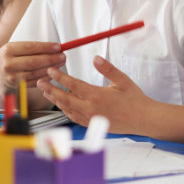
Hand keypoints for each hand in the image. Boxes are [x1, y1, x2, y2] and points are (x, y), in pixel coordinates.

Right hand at [0, 41, 65, 93]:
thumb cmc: (10, 56)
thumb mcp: (15, 47)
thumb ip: (33, 47)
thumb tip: (55, 47)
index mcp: (8, 50)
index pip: (30, 48)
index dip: (46, 47)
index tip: (58, 47)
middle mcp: (9, 64)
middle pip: (34, 62)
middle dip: (51, 59)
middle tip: (63, 56)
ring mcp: (12, 77)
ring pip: (35, 73)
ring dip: (51, 68)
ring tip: (61, 63)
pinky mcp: (17, 86)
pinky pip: (35, 82)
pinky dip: (46, 77)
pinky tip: (54, 73)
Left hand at [36, 56, 151, 133]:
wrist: (142, 119)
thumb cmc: (134, 100)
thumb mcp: (122, 80)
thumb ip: (107, 69)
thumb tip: (95, 58)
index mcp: (97, 96)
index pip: (73, 85)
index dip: (60, 77)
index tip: (51, 71)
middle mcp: (91, 109)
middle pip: (64, 98)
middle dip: (50, 89)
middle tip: (40, 81)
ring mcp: (90, 118)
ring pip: (67, 109)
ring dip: (56, 100)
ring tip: (47, 92)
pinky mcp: (92, 124)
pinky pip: (74, 117)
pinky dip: (65, 110)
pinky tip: (62, 104)